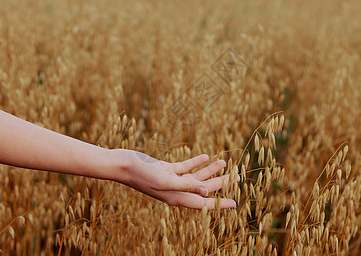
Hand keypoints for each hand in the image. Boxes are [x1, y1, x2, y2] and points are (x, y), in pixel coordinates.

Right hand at [114, 150, 238, 208]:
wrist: (123, 164)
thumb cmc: (142, 174)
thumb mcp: (166, 180)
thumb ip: (186, 185)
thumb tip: (206, 191)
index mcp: (176, 197)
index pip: (203, 203)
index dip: (220, 203)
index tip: (235, 203)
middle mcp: (176, 191)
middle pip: (204, 188)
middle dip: (221, 183)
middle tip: (238, 177)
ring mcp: (171, 180)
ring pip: (196, 176)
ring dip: (210, 170)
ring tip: (224, 162)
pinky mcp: (166, 170)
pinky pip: (185, 167)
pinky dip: (196, 162)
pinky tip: (205, 156)